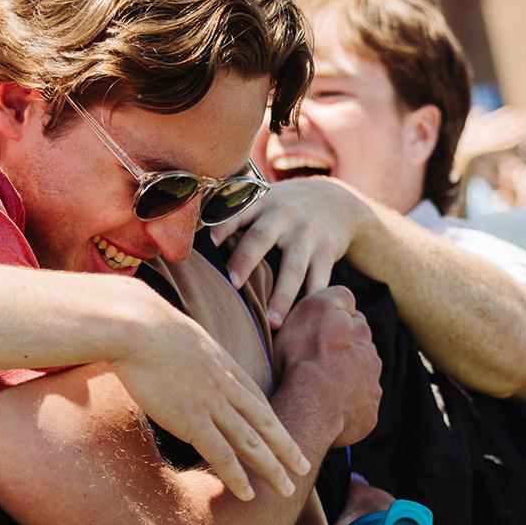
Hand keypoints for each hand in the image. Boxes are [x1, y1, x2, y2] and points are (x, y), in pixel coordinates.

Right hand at [111, 309, 311, 501]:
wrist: (136, 325)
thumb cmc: (146, 325)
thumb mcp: (180, 335)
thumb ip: (188, 352)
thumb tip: (178, 356)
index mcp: (223, 365)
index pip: (257, 400)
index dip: (273, 423)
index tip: (285, 439)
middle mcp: (226, 386)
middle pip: (264, 423)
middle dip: (286, 448)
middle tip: (304, 468)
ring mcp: (212, 404)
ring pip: (251, 443)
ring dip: (272, 469)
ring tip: (287, 490)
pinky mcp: (192, 419)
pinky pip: (222, 454)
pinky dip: (237, 476)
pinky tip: (249, 494)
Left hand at [208, 177, 372, 326]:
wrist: (337, 202)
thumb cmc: (284, 208)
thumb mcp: (263, 201)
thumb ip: (232, 215)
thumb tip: (188, 238)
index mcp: (261, 203)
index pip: (237, 212)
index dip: (223, 225)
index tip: (209, 242)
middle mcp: (284, 215)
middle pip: (262, 238)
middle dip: (246, 260)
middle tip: (233, 283)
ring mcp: (308, 234)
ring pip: (294, 268)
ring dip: (283, 296)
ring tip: (272, 323)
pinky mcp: (328, 251)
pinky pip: (320, 280)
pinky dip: (313, 300)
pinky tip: (304, 321)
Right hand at [272, 286, 380, 445]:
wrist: (311, 405)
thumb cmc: (305, 356)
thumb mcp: (315, 308)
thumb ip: (337, 296)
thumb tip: (348, 299)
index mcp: (361, 331)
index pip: (353, 321)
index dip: (335, 327)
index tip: (318, 335)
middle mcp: (372, 358)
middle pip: (360, 351)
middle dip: (345, 354)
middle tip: (318, 362)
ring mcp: (371, 388)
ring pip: (361, 379)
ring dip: (347, 381)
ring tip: (321, 388)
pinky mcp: (368, 416)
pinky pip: (358, 409)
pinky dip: (347, 408)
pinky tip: (327, 409)